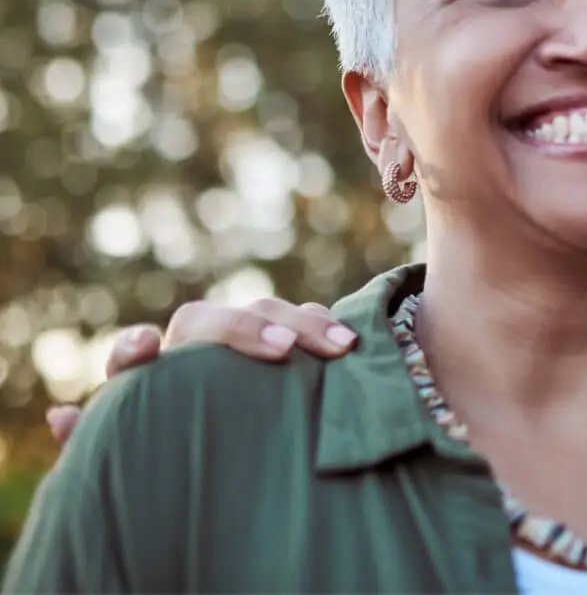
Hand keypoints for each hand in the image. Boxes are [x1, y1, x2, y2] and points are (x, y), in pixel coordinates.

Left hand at [46, 298, 356, 448]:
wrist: (228, 453)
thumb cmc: (176, 456)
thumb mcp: (139, 456)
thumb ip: (102, 437)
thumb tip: (56, 415)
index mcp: (151, 378)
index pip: (133, 355)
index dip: (135, 349)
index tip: (147, 347)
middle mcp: (195, 349)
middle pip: (211, 320)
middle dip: (247, 330)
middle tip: (283, 351)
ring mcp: (243, 340)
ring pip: (266, 310)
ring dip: (304, 324)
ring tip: (338, 349)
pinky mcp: (283, 341)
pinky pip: (303, 318)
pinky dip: (326, 325)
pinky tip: (349, 344)